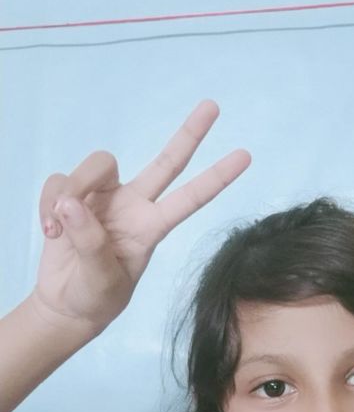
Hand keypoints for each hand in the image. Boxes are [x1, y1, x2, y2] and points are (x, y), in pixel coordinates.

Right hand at [32, 100, 250, 332]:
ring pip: (97, 165)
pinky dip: (48, 203)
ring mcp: (104, 199)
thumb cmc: (96, 297)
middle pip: (166, 162)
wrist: (66, 305)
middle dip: (190, 134)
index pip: (190, 199)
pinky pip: (59, 182)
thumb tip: (72, 204)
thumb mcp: (102, 280)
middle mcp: (134, 206)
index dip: (217, 178)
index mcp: (152, 227)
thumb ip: (91, 244)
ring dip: (73, 188)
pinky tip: (50, 230)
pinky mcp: (71, 197)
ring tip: (58, 228)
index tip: (246, 157)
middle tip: (214, 106)